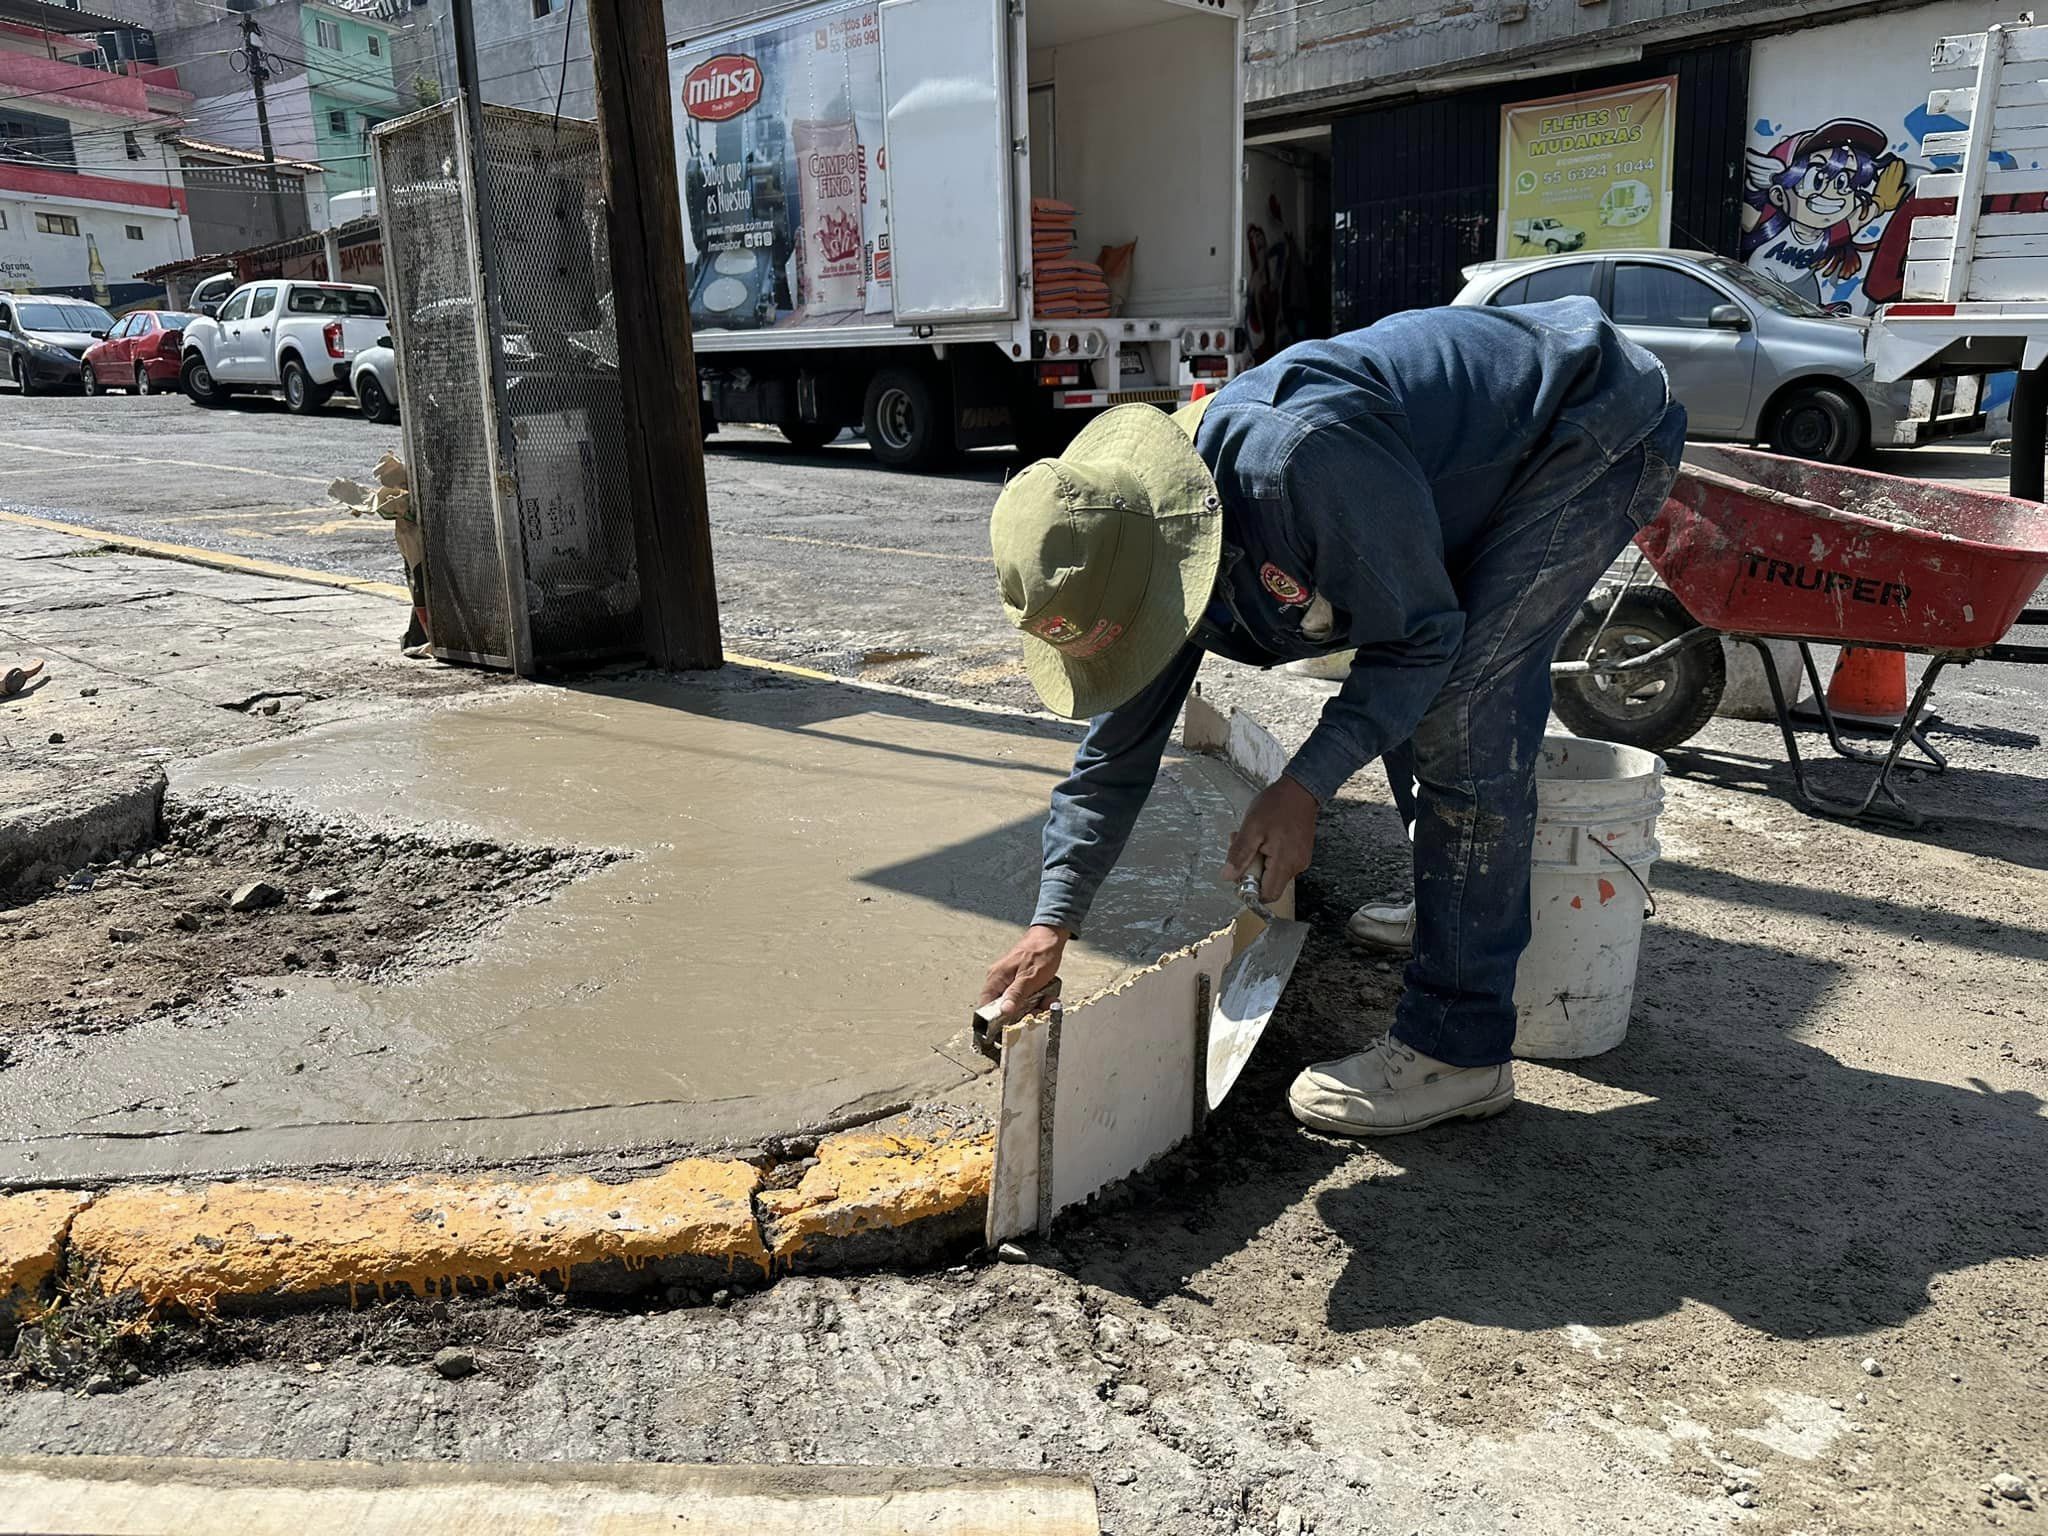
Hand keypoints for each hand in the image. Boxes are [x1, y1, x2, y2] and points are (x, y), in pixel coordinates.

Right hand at [978, 924, 1069, 1021]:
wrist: (1051, 936)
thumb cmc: (1040, 952)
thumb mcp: (1030, 977)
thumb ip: (1016, 995)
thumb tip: (1004, 1011)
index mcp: (996, 978)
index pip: (986, 1007)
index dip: (996, 1020)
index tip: (1011, 1027)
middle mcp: (999, 981)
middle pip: (1003, 1008)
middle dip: (1022, 1014)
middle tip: (1038, 1012)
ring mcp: (1009, 981)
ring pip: (1016, 1004)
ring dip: (1032, 1007)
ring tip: (1046, 1002)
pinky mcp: (1019, 982)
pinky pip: (1024, 997)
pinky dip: (1036, 1000)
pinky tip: (1047, 996)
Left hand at [1224, 776, 1317, 902]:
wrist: (1300, 789)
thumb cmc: (1277, 805)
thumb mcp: (1251, 828)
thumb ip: (1239, 854)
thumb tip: (1228, 876)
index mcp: (1284, 863)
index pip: (1267, 895)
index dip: (1250, 890)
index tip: (1240, 872)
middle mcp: (1296, 866)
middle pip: (1269, 885)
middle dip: (1251, 871)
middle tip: (1242, 847)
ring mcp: (1300, 860)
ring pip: (1274, 873)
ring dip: (1259, 861)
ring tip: (1253, 838)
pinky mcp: (1300, 853)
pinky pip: (1281, 863)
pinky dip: (1269, 855)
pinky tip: (1264, 838)